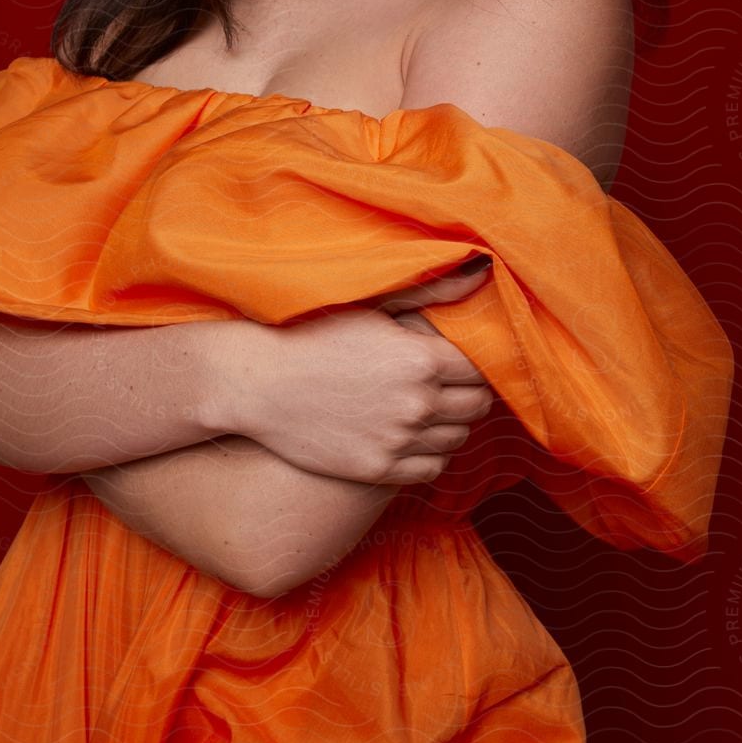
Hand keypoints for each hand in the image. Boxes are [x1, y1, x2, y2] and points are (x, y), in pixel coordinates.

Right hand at [227, 259, 495, 485]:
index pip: (483, 369)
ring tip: (428, 406)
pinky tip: (412, 434)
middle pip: (477, 406)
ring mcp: (398, 441)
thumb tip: (480, 273)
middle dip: (469, 391)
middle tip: (449, 382)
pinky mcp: (378, 470)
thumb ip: (431, 291)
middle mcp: (417, 404)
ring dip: (452, 422)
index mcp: (421, 360)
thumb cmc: (312, 332)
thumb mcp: (373, 303)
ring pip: (458, 438)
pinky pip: (432, 468)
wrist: (258, 382)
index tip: (464, 358)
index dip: (479, 362)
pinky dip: (432, 453)